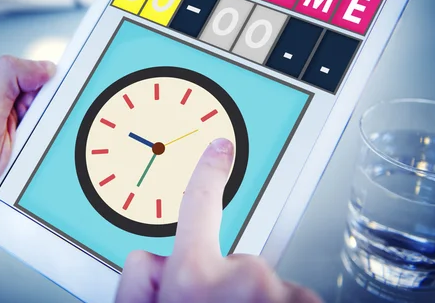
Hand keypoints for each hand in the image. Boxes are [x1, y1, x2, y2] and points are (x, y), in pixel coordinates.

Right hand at [116, 138, 321, 302]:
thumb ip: (139, 279)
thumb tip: (157, 256)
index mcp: (193, 276)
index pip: (198, 204)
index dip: (207, 173)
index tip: (221, 148)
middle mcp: (243, 278)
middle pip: (235, 260)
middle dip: (226, 286)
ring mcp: (282, 295)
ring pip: (268, 286)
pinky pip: (295, 301)